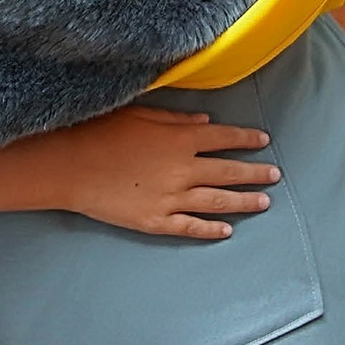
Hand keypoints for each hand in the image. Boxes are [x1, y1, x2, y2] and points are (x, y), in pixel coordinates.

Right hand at [53, 105, 281, 240]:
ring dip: (244, 201)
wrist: (70, 166)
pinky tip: (226, 230)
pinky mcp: (156, 221)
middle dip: (255, 172)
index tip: (263, 140)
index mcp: (181, 139)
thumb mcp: (140, 114)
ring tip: (263, 201)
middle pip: (229, 171)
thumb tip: (206, 122)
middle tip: (274, 174)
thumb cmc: (100, 132)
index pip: (224, 138)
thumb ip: (176, 119)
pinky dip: (211, 229)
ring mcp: (172, 198)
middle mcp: (184, 169)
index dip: (246, 138)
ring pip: (217, 201)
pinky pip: (191, 227)